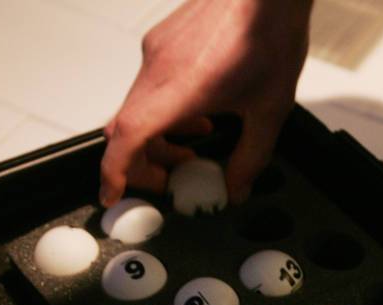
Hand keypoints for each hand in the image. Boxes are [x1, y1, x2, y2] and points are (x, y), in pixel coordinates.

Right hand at [100, 0, 312, 206]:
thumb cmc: (270, 33)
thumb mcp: (270, 110)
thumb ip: (250, 158)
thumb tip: (235, 190)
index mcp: (181, 87)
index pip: (129, 135)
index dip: (115, 171)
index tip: (113, 194)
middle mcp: (158, 68)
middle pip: (125, 129)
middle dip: (143, 163)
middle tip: (171, 179)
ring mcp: (155, 52)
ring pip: (135, 109)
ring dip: (156, 139)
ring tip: (190, 149)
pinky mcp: (160, 42)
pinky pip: (146, 89)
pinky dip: (161, 114)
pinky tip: (196, 116)